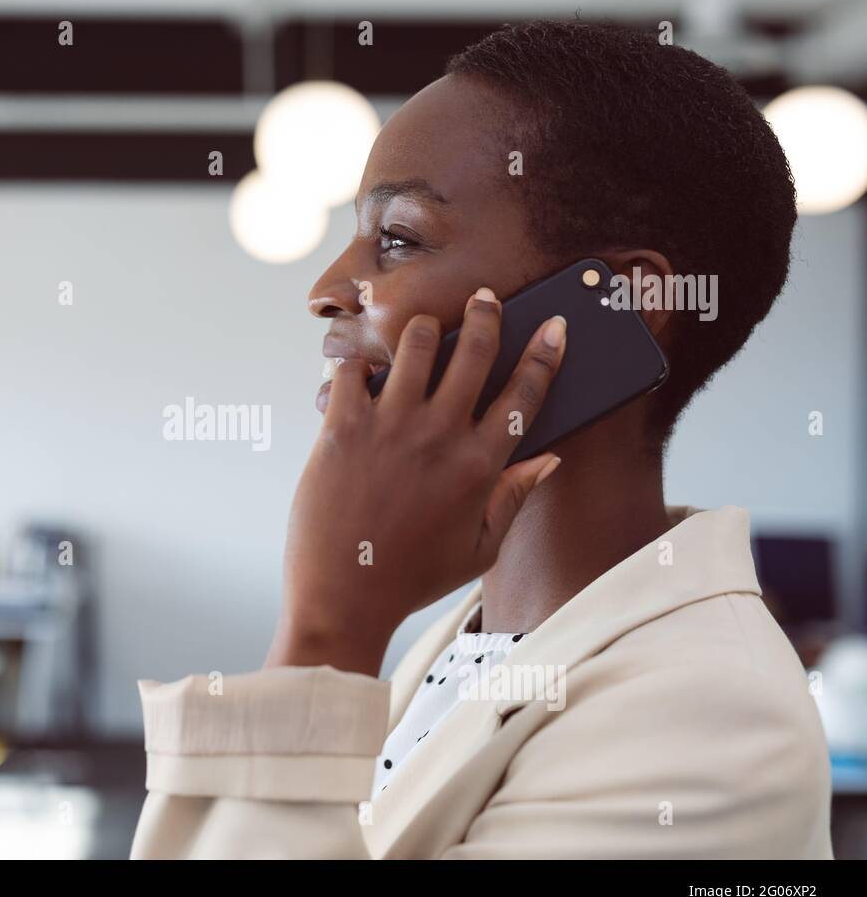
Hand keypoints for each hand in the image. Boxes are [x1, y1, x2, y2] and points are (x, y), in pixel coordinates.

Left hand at [266, 288, 566, 675]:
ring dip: (424, 330)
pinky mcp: (342, 427)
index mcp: (481, 466)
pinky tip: (360, 372)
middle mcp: (440, 436)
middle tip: (485, 299)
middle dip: (486, 314)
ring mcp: (389, 427)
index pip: (525, 393)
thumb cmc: (411, 577)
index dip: (544, 353)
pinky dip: (356, 363)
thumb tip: (548, 459)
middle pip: (475, 350)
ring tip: (423, 333)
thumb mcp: (479, 549)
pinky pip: (351, 369)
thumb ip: (514, 498)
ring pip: (416, 343)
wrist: (342, 597)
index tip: (554, 325)